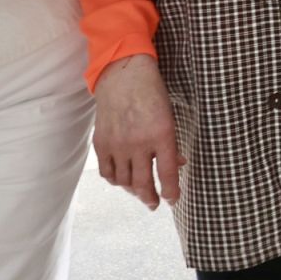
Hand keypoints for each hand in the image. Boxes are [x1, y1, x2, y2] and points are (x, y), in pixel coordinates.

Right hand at [92, 55, 182, 209]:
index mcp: (161, 134)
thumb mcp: (169, 116)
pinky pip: (107, 173)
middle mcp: (138, 143)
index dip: (171, 191)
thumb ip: (172, 143)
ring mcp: (118, 145)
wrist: (123, 76)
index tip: (172, 200)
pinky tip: (122, 180)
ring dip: (133, 191)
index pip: (167, 173)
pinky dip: (115, 180)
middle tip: (154, 204)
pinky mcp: (101, 143)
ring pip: (124, 182)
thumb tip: (179, 165)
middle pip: (143, 183)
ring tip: (139, 192)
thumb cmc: (152, 94)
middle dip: (150, 198)